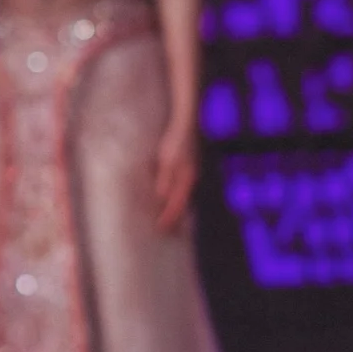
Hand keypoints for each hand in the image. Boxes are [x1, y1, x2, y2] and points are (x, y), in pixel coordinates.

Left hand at [154, 117, 197, 232]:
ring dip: (176, 208)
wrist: (187, 120)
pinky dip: (177, 196)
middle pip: (183, 203)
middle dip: (175, 217)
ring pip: (184, 196)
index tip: (161, 229)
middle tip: (166, 231)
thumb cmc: (175, 139)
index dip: (169, 218)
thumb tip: (161, 198)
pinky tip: (172, 197)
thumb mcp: (166, 159)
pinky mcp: (189, 166)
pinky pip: (183, 187)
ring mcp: (191, 172)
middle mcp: (191, 178)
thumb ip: (164, 179)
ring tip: (170, 219)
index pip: (177, 204)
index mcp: (186, 178)